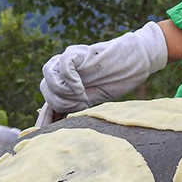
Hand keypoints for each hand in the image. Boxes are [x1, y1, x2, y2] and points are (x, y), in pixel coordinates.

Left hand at [39, 20, 167, 117]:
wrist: (135, 61)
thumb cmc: (118, 80)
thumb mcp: (94, 99)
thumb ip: (76, 106)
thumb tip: (59, 125)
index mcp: (66, 84)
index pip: (48, 100)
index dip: (46, 116)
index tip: (49, 129)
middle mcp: (63, 71)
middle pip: (46, 90)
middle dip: (62, 103)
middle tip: (82, 103)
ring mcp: (68, 60)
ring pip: (49, 78)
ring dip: (64, 92)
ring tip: (82, 95)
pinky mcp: (77, 52)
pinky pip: (62, 66)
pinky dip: (69, 80)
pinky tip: (81, 87)